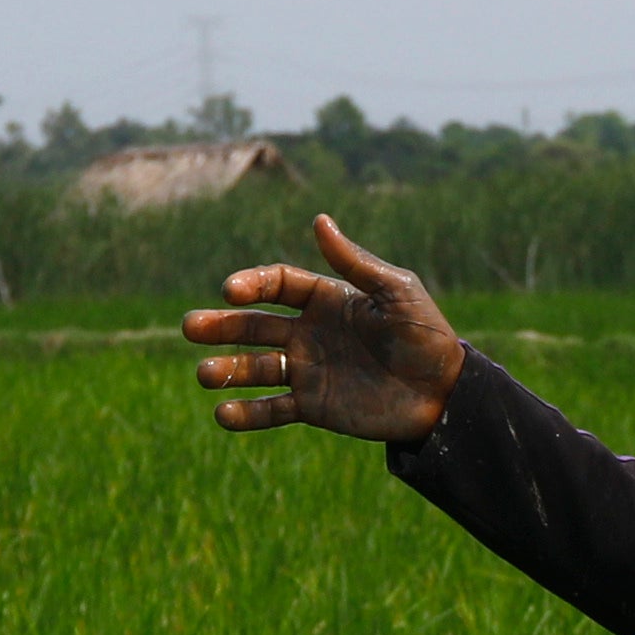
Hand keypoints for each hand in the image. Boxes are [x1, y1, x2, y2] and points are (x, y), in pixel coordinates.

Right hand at [184, 217, 465, 444]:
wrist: (444, 393)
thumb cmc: (426, 335)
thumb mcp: (397, 292)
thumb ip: (355, 263)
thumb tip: (319, 220)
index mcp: (327, 299)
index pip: (277, 284)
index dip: (251, 284)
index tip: (231, 291)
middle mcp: (310, 332)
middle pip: (254, 325)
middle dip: (221, 325)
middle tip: (190, 326)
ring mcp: (308, 370)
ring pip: (256, 368)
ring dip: (226, 370)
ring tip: (204, 374)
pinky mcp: (313, 406)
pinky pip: (272, 410)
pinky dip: (246, 414)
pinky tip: (222, 414)